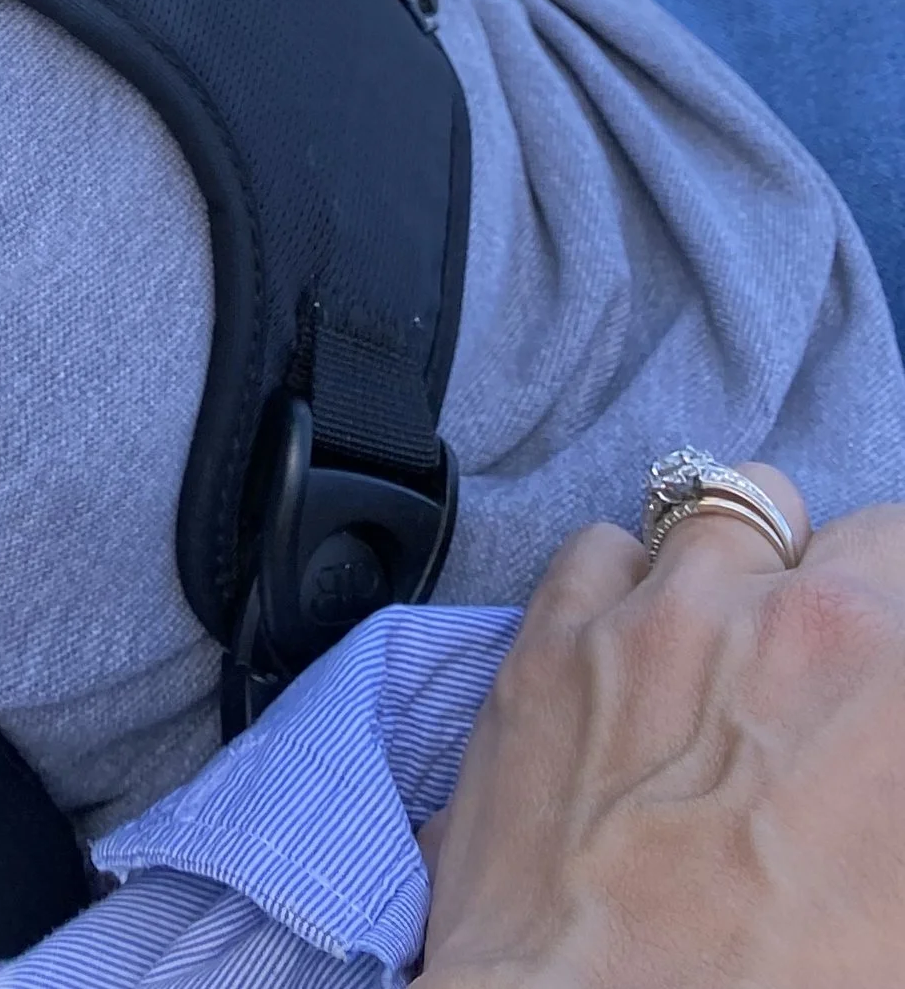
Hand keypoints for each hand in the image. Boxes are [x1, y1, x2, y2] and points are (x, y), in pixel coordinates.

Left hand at [421, 465, 904, 985]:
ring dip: (745, 568)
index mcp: (892, 681)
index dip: (902, 616)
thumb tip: (879, 748)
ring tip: (736, 646)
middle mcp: (792, 623)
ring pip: (727, 513)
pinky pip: (605, 547)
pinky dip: (627, 583)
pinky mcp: (552, 640)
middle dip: (851, 588)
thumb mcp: (902, 909)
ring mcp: (660, 617)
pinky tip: (634, 649)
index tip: (883, 671)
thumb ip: (889, 765)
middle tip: (832, 673)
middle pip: (848, 532)